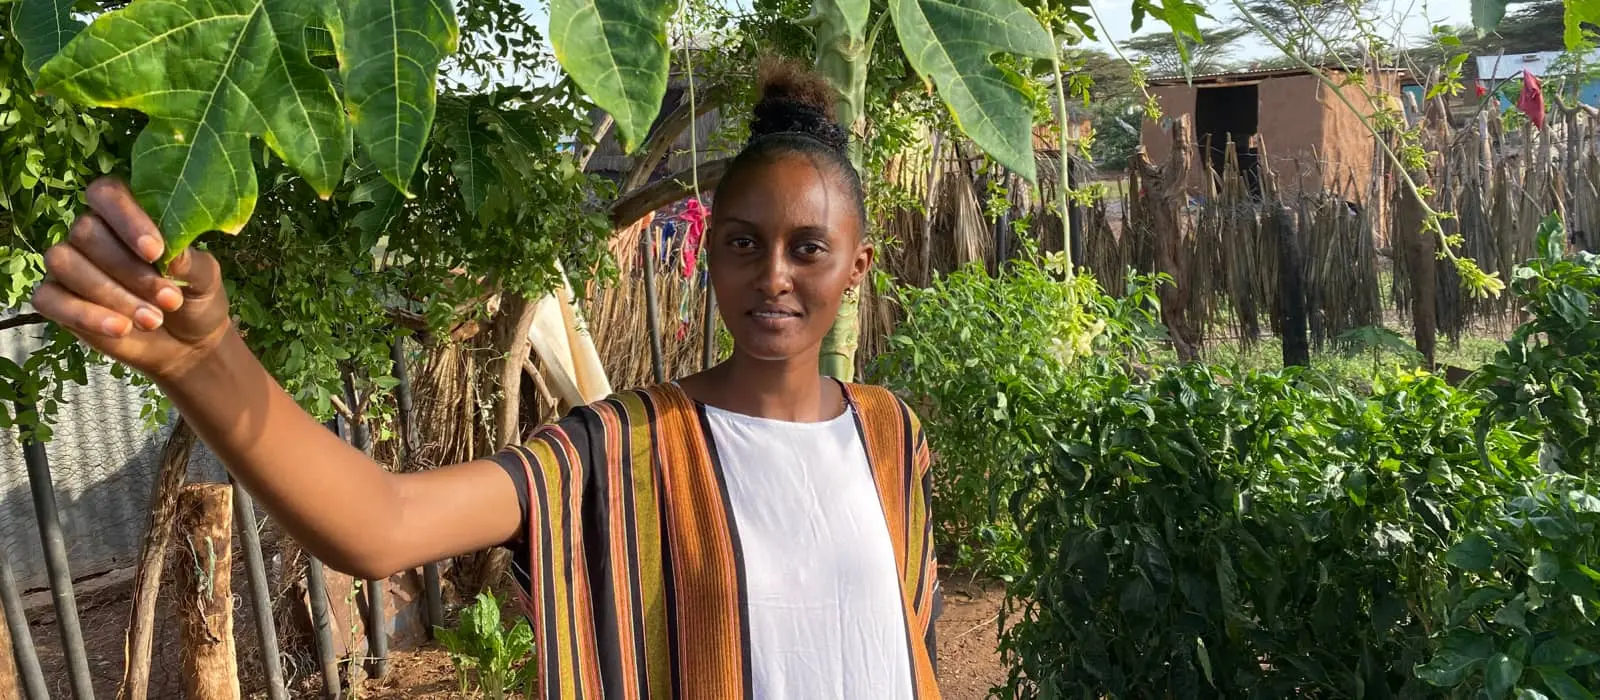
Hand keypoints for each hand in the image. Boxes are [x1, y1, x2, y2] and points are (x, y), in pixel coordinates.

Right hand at [33, 178, 233, 381]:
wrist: (186, 343)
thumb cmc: (193, 297)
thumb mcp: (205, 279)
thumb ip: (191, 263)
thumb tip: (171, 255)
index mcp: (126, 215)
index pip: (107, 193)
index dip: (126, 218)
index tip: (155, 252)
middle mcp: (92, 233)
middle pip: (86, 230)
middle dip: (130, 269)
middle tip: (170, 299)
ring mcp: (70, 265)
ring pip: (65, 262)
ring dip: (110, 293)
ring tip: (153, 319)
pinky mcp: (56, 299)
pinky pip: (48, 298)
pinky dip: (85, 315)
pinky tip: (120, 328)